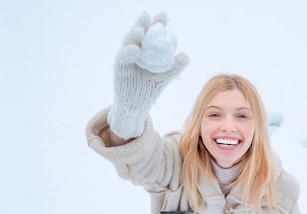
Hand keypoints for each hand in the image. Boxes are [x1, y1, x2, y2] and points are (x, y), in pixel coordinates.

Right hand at [109, 12, 188, 138]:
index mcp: (146, 50)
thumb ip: (174, 67)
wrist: (136, 105)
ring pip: (128, 42)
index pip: (151, 33)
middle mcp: (135, 50)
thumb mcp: (164, 77)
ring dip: (133, 34)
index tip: (163, 16)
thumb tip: (187, 55)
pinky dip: (128, 52)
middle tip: (149, 16)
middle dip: (143, 23)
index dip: (157, 23)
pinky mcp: (119, 67)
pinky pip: (122, 57)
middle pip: (138, 34)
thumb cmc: (148, 89)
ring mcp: (126, 58)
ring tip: (141, 29)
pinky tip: (135, 49)